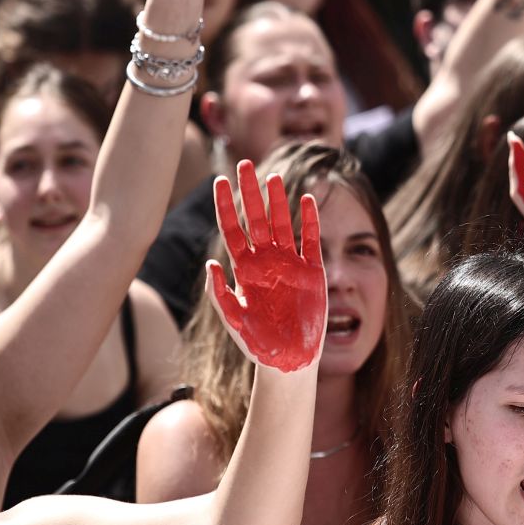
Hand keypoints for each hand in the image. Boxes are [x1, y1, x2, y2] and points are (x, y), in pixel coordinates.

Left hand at [209, 160, 326, 371]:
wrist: (288, 361)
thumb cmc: (258, 344)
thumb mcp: (234, 321)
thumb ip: (221, 295)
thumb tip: (210, 266)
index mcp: (245, 270)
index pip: (233, 229)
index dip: (225, 205)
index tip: (219, 181)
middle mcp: (266, 261)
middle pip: (255, 219)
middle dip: (249, 191)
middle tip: (244, 163)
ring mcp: (290, 264)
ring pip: (282, 224)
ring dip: (277, 200)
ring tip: (273, 177)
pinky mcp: (312, 272)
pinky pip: (311, 240)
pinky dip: (309, 221)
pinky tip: (307, 201)